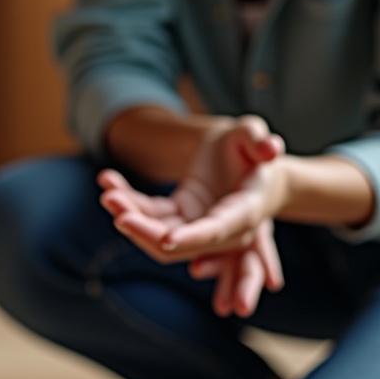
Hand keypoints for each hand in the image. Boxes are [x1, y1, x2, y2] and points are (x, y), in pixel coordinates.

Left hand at [97, 115, 288, 316]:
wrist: (247, 163)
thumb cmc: (251, 147)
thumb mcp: (253, 136)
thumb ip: (259, 140)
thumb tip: (271, 148)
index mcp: (244, 211)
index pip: (217, 230)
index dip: (192, 236)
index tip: (165, 239)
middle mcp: (220, 229)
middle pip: (179, 242)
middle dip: (145, 230)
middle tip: (115, 206)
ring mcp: (197, 226)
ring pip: (159, 235)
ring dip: (132, 218)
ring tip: (109, 194)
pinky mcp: (180, 218)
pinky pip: (151, 217)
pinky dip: (130, 203)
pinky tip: (108, 180)